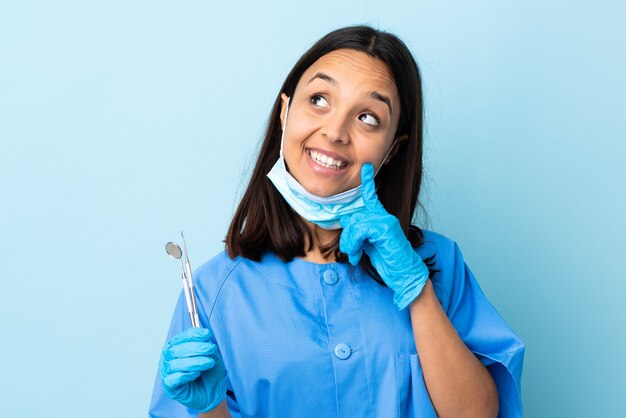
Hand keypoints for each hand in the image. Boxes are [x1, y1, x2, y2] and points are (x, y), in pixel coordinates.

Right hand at [159, 327, 227, 411]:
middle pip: (177, 349)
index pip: (181, 337)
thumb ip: (207, 346)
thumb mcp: (212, 356)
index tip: (207, 334)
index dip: (193, 334)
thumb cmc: (209, 374)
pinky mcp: (169, 387)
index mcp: (177, 347)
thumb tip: (205, 338)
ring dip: (195, 362)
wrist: (212, 394)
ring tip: (209, 363)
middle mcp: (168, 358)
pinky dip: (186, 375)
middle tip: (211, 349)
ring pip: (176, 364)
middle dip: (196, 348)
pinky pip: (174, 378)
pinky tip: (196, 374)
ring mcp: (167, 372)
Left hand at [339, 163, 429, 309]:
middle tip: (350, 250)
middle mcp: (384, 217)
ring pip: (355, 223)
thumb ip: (359, 232)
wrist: (404, 274)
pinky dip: (354, 243)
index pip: (371, 197)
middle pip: (354, 216)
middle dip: (347, 235)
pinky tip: (358, 255)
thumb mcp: (369, 244)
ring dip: (349, 242)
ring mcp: (386, 222)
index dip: (367, 182)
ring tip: (354, 254)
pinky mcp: (386, 229)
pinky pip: (360, 230)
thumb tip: (345, 221)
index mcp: (381, 219)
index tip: (366, 166)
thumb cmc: (388, 261)